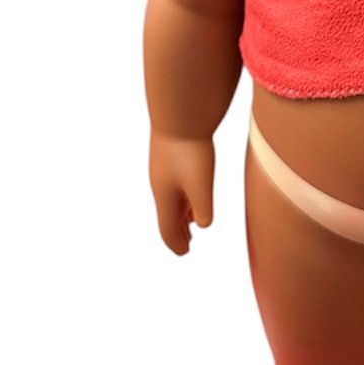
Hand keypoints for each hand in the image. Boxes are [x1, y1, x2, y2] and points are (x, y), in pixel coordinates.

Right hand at [149, 132, 214, 254]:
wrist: (180, 111)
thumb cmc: (190, 149)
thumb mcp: (200, 183)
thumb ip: (202, 208)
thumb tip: (203, 225)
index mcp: (164, 195)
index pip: (167, 228)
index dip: (176, 243)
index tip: (185, 253)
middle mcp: (160, 184)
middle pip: (167, 215)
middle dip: (177, 232)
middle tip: (186, 246)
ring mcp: (163, 168)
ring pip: (171, 199)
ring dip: (180, 215)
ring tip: (190, 224)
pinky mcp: (170, 154)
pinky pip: (175, 184)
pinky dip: (183, 198)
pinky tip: (192, 194)